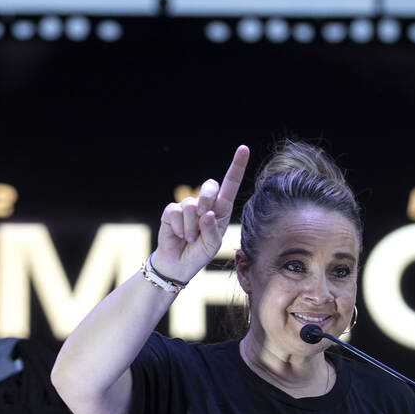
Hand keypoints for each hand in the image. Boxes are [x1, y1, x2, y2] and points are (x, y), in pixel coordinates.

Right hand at [154, 145, 249, 283]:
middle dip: (207, 201)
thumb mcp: (213, 245)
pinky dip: (179, 228)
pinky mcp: (171, 211)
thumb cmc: (200, 254)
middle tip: (203, 220)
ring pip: (191, 206)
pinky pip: (176, 212)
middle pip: (210, 187)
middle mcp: (205, 204)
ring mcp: (187, 206)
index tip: (243, 149)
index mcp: (221, 210)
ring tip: (190, 238)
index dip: (236, 166)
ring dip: (191, 228)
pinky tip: (179, 235)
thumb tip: (206, 213)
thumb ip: (213, 230)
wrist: (179, 265)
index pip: (230, 185)